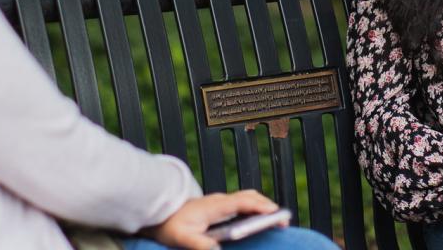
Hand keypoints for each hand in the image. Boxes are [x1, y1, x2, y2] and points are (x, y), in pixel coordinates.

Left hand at [143, 190, 282, 249]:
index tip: (275, 213)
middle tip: (283, 220)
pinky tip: (259, 218)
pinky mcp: (220, 206)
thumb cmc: (170, 224)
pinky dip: (255, 207)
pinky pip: (243, 203)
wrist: (159, 212)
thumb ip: (199, 244)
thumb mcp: (182, 237)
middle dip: (268, 206)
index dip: (261, 206)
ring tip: (276, 219)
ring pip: (248, 198)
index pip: (243, 202)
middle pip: (250, 197)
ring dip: (263, 205)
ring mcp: (221, 202)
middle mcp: (221, 200)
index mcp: (216, 206)